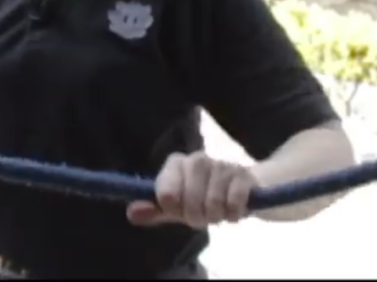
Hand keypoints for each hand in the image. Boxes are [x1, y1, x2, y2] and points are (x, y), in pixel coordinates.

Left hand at [126, 152, 258, 228]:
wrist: (245, 191)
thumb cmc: (203, 199)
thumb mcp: (176, 207)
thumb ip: (154, 210)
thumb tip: (132, 214)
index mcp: (176, 164)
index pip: (166, 193)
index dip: (173, 209)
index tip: (178, 212)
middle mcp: (197, 159)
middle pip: (190, 201)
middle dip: (196, 217)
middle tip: (202, 215)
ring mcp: (221, 165)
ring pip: (212, 203)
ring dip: (216, 217)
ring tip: (218, 212)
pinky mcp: (243, 175)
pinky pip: (234, 203)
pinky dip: (233, 215)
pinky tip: (233, 211)